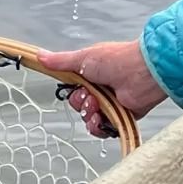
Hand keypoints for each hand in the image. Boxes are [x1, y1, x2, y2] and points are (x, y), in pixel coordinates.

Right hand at [36, 39, 167, 137]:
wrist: (143, 73)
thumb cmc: (115, 60)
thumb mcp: (83, 58)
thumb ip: (61, 61)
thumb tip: (39, 55)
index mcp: (90, 72)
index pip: (71, 86)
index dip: (70, 89)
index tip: (72, 85)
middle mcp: (99, 88)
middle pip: (78, 103)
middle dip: (80, 102)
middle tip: (90, 96)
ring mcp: (110, 103)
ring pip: (88, 117)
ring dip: (88, 114)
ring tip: (97, 106)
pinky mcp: (120, 116)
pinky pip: (102, 128)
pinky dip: (98, 126)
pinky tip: (100, 119)